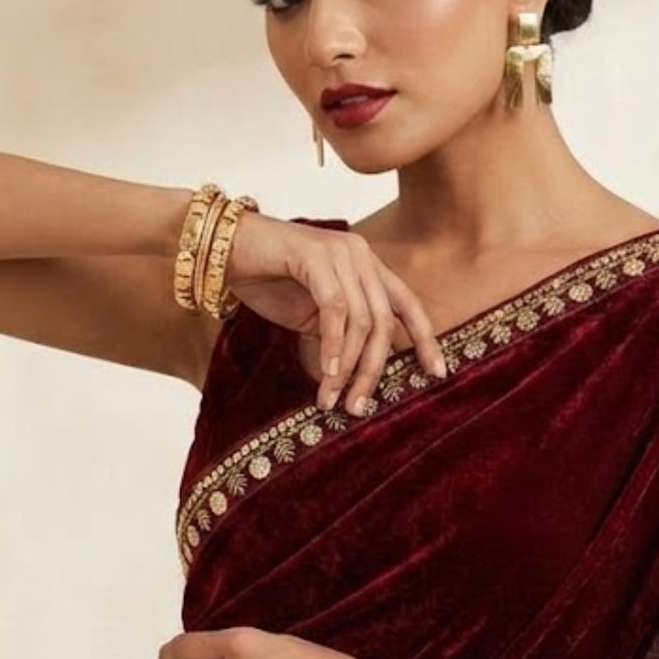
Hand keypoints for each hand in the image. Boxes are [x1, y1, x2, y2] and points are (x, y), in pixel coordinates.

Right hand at [225, 211, 449, 413]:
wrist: (221, 252)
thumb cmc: (266, 282)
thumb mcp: (313, 315)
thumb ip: (343, 334)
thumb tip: (364, 373)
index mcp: (366, 266)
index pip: (408, 304)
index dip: (425, 339)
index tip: (436, 373)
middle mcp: (360, 255)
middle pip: (386, 321)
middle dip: (375, 370)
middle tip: (359, 407)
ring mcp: (340, 251)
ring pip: (363, 320)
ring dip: (349, 367)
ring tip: (332, 398)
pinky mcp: (316, 256)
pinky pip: (336, 309)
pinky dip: (333, 345)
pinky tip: (325, 373)